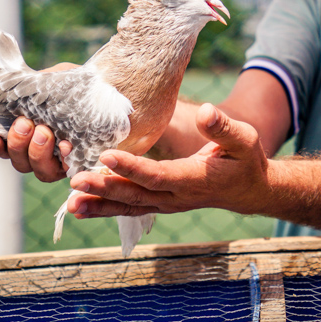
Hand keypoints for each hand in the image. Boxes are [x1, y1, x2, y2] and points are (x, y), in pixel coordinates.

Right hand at [0, 61, 77, 181]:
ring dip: (38, 153)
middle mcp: (42, 152)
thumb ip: (30, 87)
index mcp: (28, 135)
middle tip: (26, 123)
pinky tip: (66, 147)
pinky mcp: (83, 164)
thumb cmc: (76, 84)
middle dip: (18, 145)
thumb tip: (11, 88)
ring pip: (41, 172)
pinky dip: (65, 160)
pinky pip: (70, 171)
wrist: (110, 87)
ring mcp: (63, 161)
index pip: (3, 148)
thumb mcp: (50, 79)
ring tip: (45, 132)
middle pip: (20, 163)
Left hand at [68, 104, 271, 217]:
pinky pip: (130, 209)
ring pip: (129, 206)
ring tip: (71, 202)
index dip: (132, 167)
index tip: (106, 156)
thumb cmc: (246, 160)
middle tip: (76, 179)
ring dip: (100, 204)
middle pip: (136, 195)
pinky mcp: (160, 203)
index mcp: (194, 179)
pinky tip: (81, 208)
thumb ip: (223, 127)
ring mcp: (167, 204)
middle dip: (105, 188)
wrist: (249, 190)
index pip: (158, 175)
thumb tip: (207, 111)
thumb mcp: (244, 139)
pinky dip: (105, 209)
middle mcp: (177, 197)